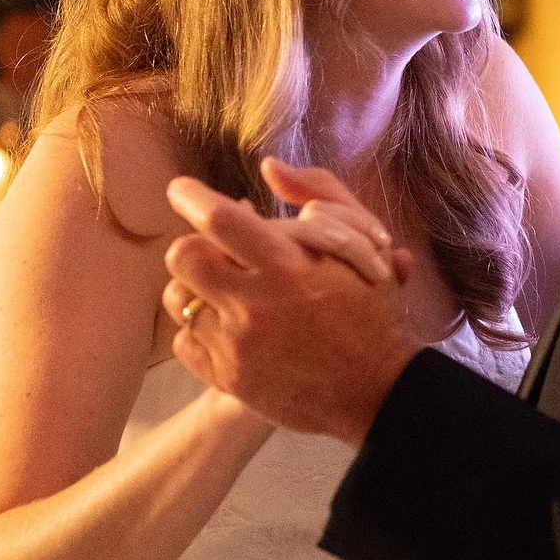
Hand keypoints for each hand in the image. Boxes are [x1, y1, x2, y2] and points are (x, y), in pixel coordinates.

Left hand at [162, 170, 421, 445]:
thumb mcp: (363, 245)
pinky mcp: (229, 379)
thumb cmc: (374, 313)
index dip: (192, 198)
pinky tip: (228, 326)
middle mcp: (256, 306)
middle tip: (214, 250)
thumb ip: (322, 195)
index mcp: (290, 268)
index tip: (183, 190)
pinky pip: (184, 341)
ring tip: (224, 290)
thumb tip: (270, 167)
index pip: (219, 220)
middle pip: (183, 257)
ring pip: (178, 298)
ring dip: (197, 287)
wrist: (380, 392)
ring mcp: (238, 346)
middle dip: (194, 245)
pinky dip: (200, 329)